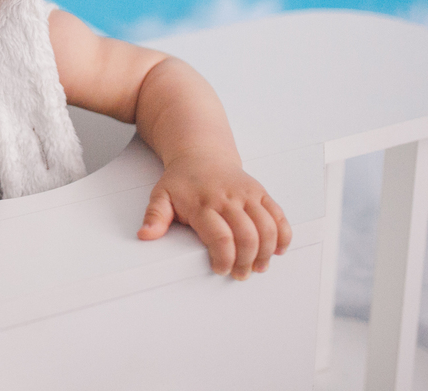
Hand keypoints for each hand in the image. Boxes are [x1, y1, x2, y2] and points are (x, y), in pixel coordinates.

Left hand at [137, 153, 291, 279]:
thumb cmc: (182, 180)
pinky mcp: (260, 192)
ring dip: (266, 252)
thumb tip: (144, 235)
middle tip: (241, 274)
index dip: (224, 259)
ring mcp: (247, 194)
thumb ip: (154, 217)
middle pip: (247, 236)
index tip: (220, 270)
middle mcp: (228, 198)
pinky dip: (283, 235)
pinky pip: (278, 215)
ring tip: (259, 266)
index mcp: (203, 203)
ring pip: (267, 227)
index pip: (220, 237)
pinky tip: (278, 249)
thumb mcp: (161, 195)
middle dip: (247, 261)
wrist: (201, 153)